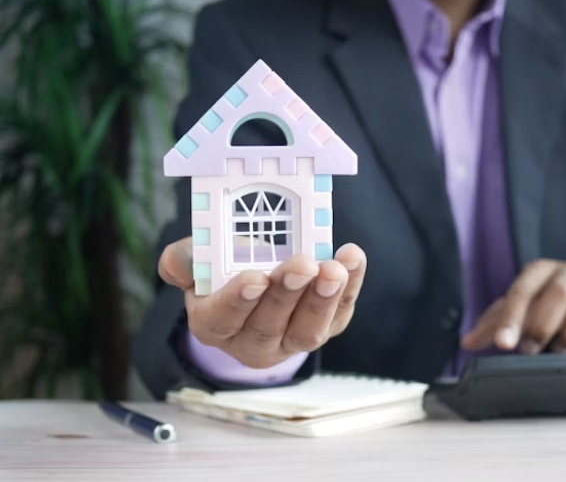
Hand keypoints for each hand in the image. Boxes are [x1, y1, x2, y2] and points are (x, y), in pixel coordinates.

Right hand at [158, 237, 366, 368]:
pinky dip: (350, 288)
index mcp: (214, 324)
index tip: (256, 278)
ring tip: (333, 269)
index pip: (223, 319)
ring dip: (323, 299)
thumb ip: (185, 260)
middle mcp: (252, 342)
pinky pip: (339, 314)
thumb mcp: (199, 262)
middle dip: (287, 295)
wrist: (259, 277)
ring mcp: (292, 340)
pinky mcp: (325, 328)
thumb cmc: (225, 269)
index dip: (239, 300)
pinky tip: (352, 259)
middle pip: (268, 326)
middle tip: (303, 265)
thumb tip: (177, 261)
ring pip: (307, 331)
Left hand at [462, 260, 565, 353]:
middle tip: (530, 351)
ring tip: (560, 351)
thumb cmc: (545, 303)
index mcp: (540, 270)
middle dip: (542, 325)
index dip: (511, 319)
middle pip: (558, 293)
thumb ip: (493, 325)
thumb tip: (466, 343)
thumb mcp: (518, 309)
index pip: (522, 291)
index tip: (504, 345)